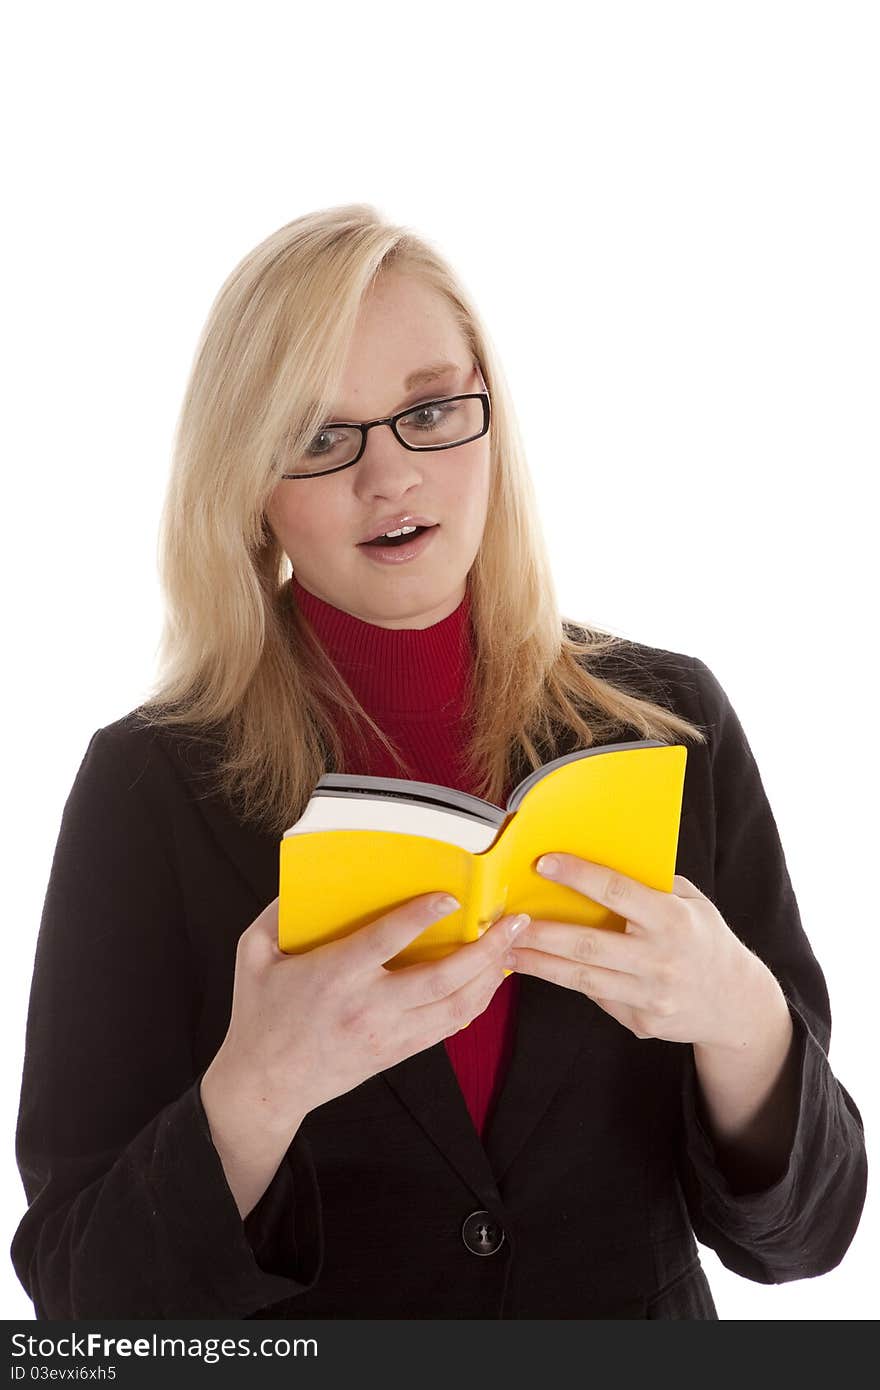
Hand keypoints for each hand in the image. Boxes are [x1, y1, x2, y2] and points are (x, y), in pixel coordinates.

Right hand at [215, 893, 527, 1130]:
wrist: (265, 1085)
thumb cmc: (259, 1015)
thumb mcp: (252, 954)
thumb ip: (276, 913)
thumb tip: (303, 878)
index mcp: (333, 977)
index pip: (385, 942)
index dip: (421, 917)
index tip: (451, 897)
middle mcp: (367, 1007)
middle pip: (439, 979)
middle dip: (484, 950)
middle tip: (512, 921)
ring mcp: (387, 1034)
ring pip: (454, 1008)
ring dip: (489, 976)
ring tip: (511, 946)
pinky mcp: (396, 1052)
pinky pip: (447, 1028)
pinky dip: (475, 1003)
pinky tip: (488, 980)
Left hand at [510, 853, 760, 1047]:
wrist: (735, 1003)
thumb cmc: (705, 941)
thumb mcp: (692, 904)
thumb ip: (652, 886)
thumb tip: (602, 861)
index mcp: (673, 920)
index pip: (617, 891)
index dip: (578, 876)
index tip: (544, 863)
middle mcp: (660, 960)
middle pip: (588, 945)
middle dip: (542, 933)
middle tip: (506, 922)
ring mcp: (651, 996)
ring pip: (583, 979)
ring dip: (540, 965)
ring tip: (507, 953)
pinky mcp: (642, 1021)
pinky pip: (598, 998)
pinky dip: (570, 983)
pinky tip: (543, 970)